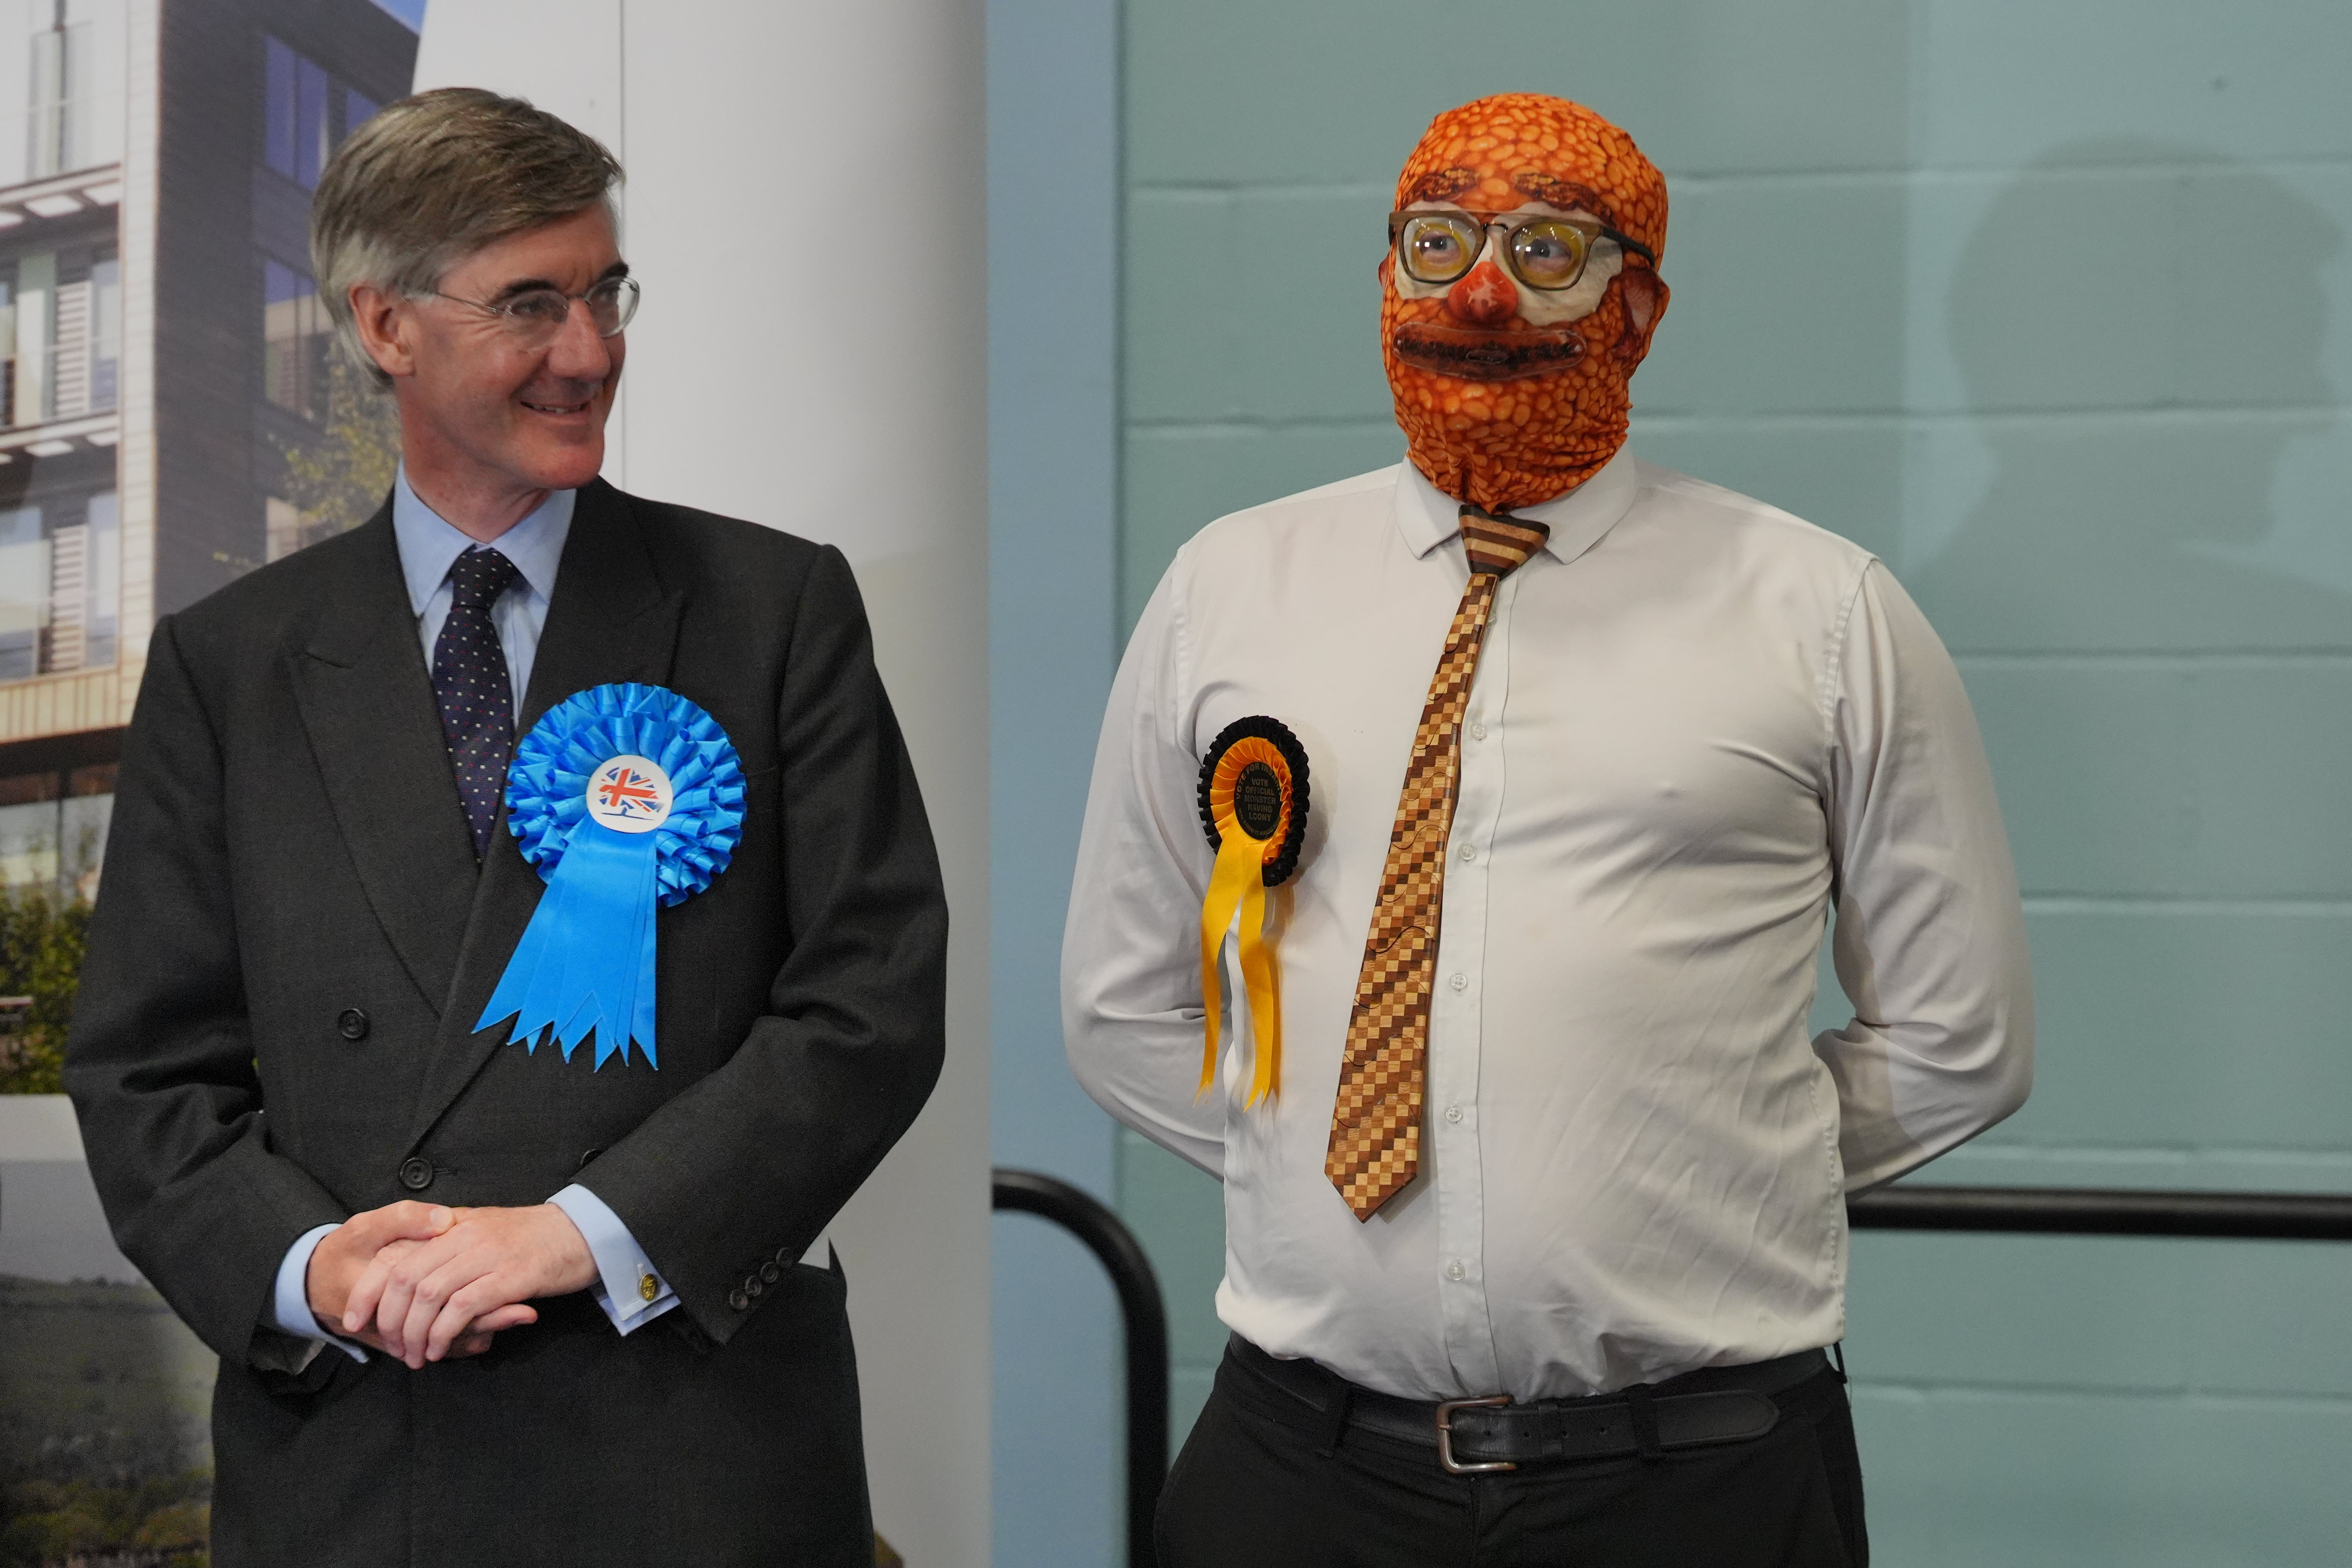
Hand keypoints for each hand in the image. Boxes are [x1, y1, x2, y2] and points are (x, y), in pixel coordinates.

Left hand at [340, 1203, 597, 1368]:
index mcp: (452, 1225)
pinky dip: (445, 1332)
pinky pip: (462, 1307)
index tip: (354, 1319)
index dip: (366, 1291)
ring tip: (417, 1356)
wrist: (585, 1229)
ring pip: (429, 1295)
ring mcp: (487, 1254)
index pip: (394, 1256)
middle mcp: (463, 1235)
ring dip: (416, 1333)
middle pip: (404, 1278)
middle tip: (392, 1348)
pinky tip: (441, 1348)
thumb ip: (451, 1251)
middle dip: (389, 1320)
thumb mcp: (485, 1233)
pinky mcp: (510, 1276)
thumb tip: (415, 1281)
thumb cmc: (536, 1238)